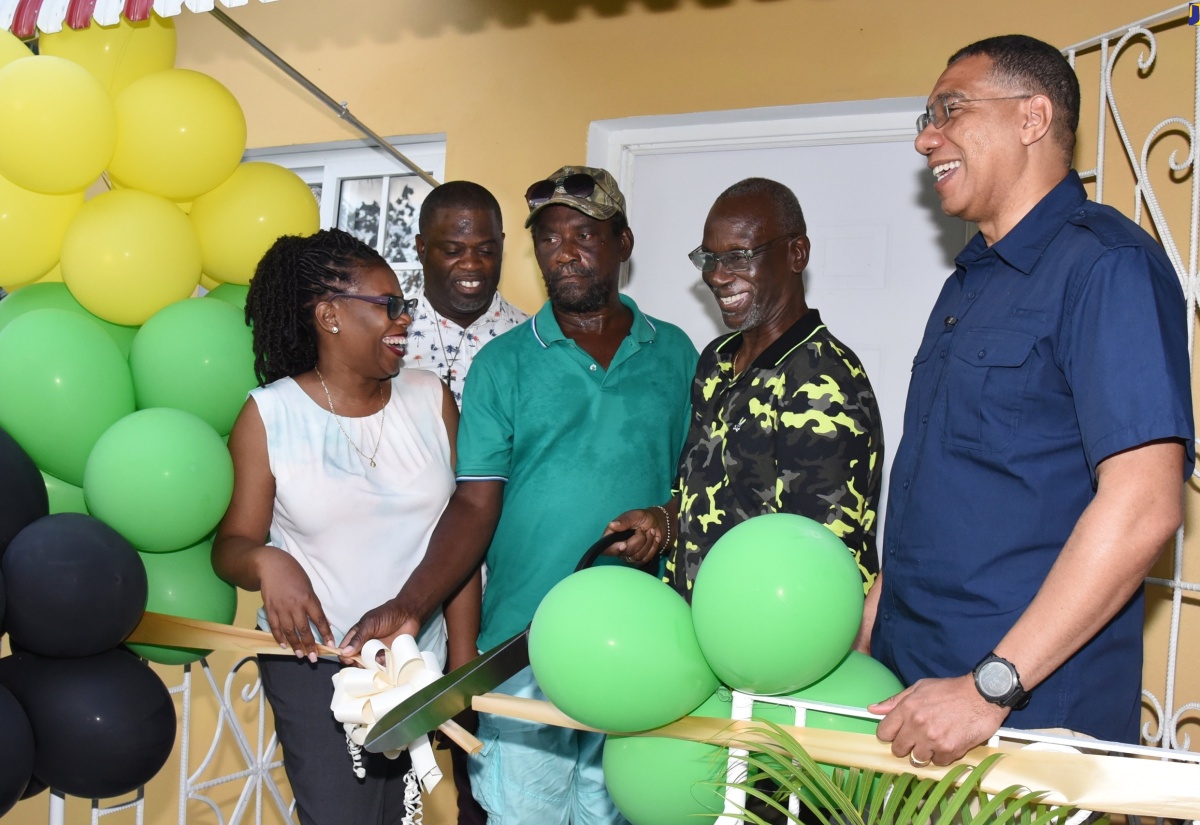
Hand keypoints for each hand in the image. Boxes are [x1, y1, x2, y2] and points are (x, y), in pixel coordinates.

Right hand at [258, 551, 333, 662]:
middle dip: (310, 645)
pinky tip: (284, 646)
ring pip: (289, 631)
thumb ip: (314, 604)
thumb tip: (323, 621)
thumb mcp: (309, 586)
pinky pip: (275, 627)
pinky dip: (279, 638)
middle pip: (304, 629)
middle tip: (314, 658)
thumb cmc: (294, 574)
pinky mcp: (270, 609)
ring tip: (301, 655)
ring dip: (295, 645)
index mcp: (308, 598)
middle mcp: (295, 605)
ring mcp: (281, 608)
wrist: (271, 566)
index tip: (330, 644)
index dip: (325, 633)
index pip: (319, 620)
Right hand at [339, 598, 420, 664]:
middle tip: (361, 664)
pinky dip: (382, 669)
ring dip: (369, 668)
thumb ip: (358, 638)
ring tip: (374, 665)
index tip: (348, 661)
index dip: (344, 656)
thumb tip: (344, 653)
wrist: (409, 614)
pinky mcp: (388, 656)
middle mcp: (365, 645)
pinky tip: (384, 668)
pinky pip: (382, 666)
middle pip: (356, 660)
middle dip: (357, 664)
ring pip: (368, 665)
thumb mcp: (370, 624)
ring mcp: (376, 651)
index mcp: (357, 636)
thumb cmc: (387, 614)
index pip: (345, 649)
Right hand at [604, 508, 663, 564]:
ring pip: (637, 556)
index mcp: (612, 536)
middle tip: (642, 529)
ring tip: (650, 531)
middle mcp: (618, 548)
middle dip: (638, 540)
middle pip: (626, 552)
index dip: (614, 549)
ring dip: (648, 542)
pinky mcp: (638, 561)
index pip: (606, 549)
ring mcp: (628, 556)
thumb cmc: (642, 518)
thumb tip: (612, 525)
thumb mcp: (634, 515)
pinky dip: (653, 547)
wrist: (656, 524)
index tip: (624, 544)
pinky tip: (654, 539)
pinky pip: (646, 559)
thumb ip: (624, 520)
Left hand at [869, 674, 1009, 766]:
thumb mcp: (920, 687)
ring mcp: (933, 739)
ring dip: (923, 753)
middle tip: (917, 738)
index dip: (889, 735)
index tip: (896, 734)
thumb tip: (873, 709)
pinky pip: (937, 763)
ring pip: (916, 759)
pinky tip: (947, 743)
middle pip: (898, 750)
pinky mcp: (950, 750)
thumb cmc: (951, 690)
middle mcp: (917, 725)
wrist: (982, 694)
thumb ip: (895, 700)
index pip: (884, 733)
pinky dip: (941, 756)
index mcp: (907, 708)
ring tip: (933, 740)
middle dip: (906, 745)